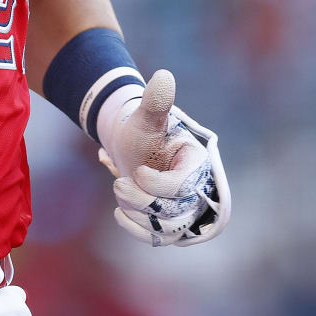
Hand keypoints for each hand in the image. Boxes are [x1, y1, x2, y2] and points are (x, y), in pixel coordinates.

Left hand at [98, 70, 229, 247]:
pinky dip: (138, 230)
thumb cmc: (142, 130)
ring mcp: (185, 209)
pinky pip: (160, 239)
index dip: (157, 184)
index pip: (183, 186)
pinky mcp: (171, 224)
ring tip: (119, 191)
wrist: (132, 145)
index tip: (137, 171)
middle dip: (141, 200)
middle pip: (175, 212)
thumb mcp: (146, 117)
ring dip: (137, 214)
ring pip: (166, 229)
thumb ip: (156, 102)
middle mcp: (197, 189)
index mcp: (197, 162)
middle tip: (118, 183)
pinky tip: (120, 214)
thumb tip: (163, 76)